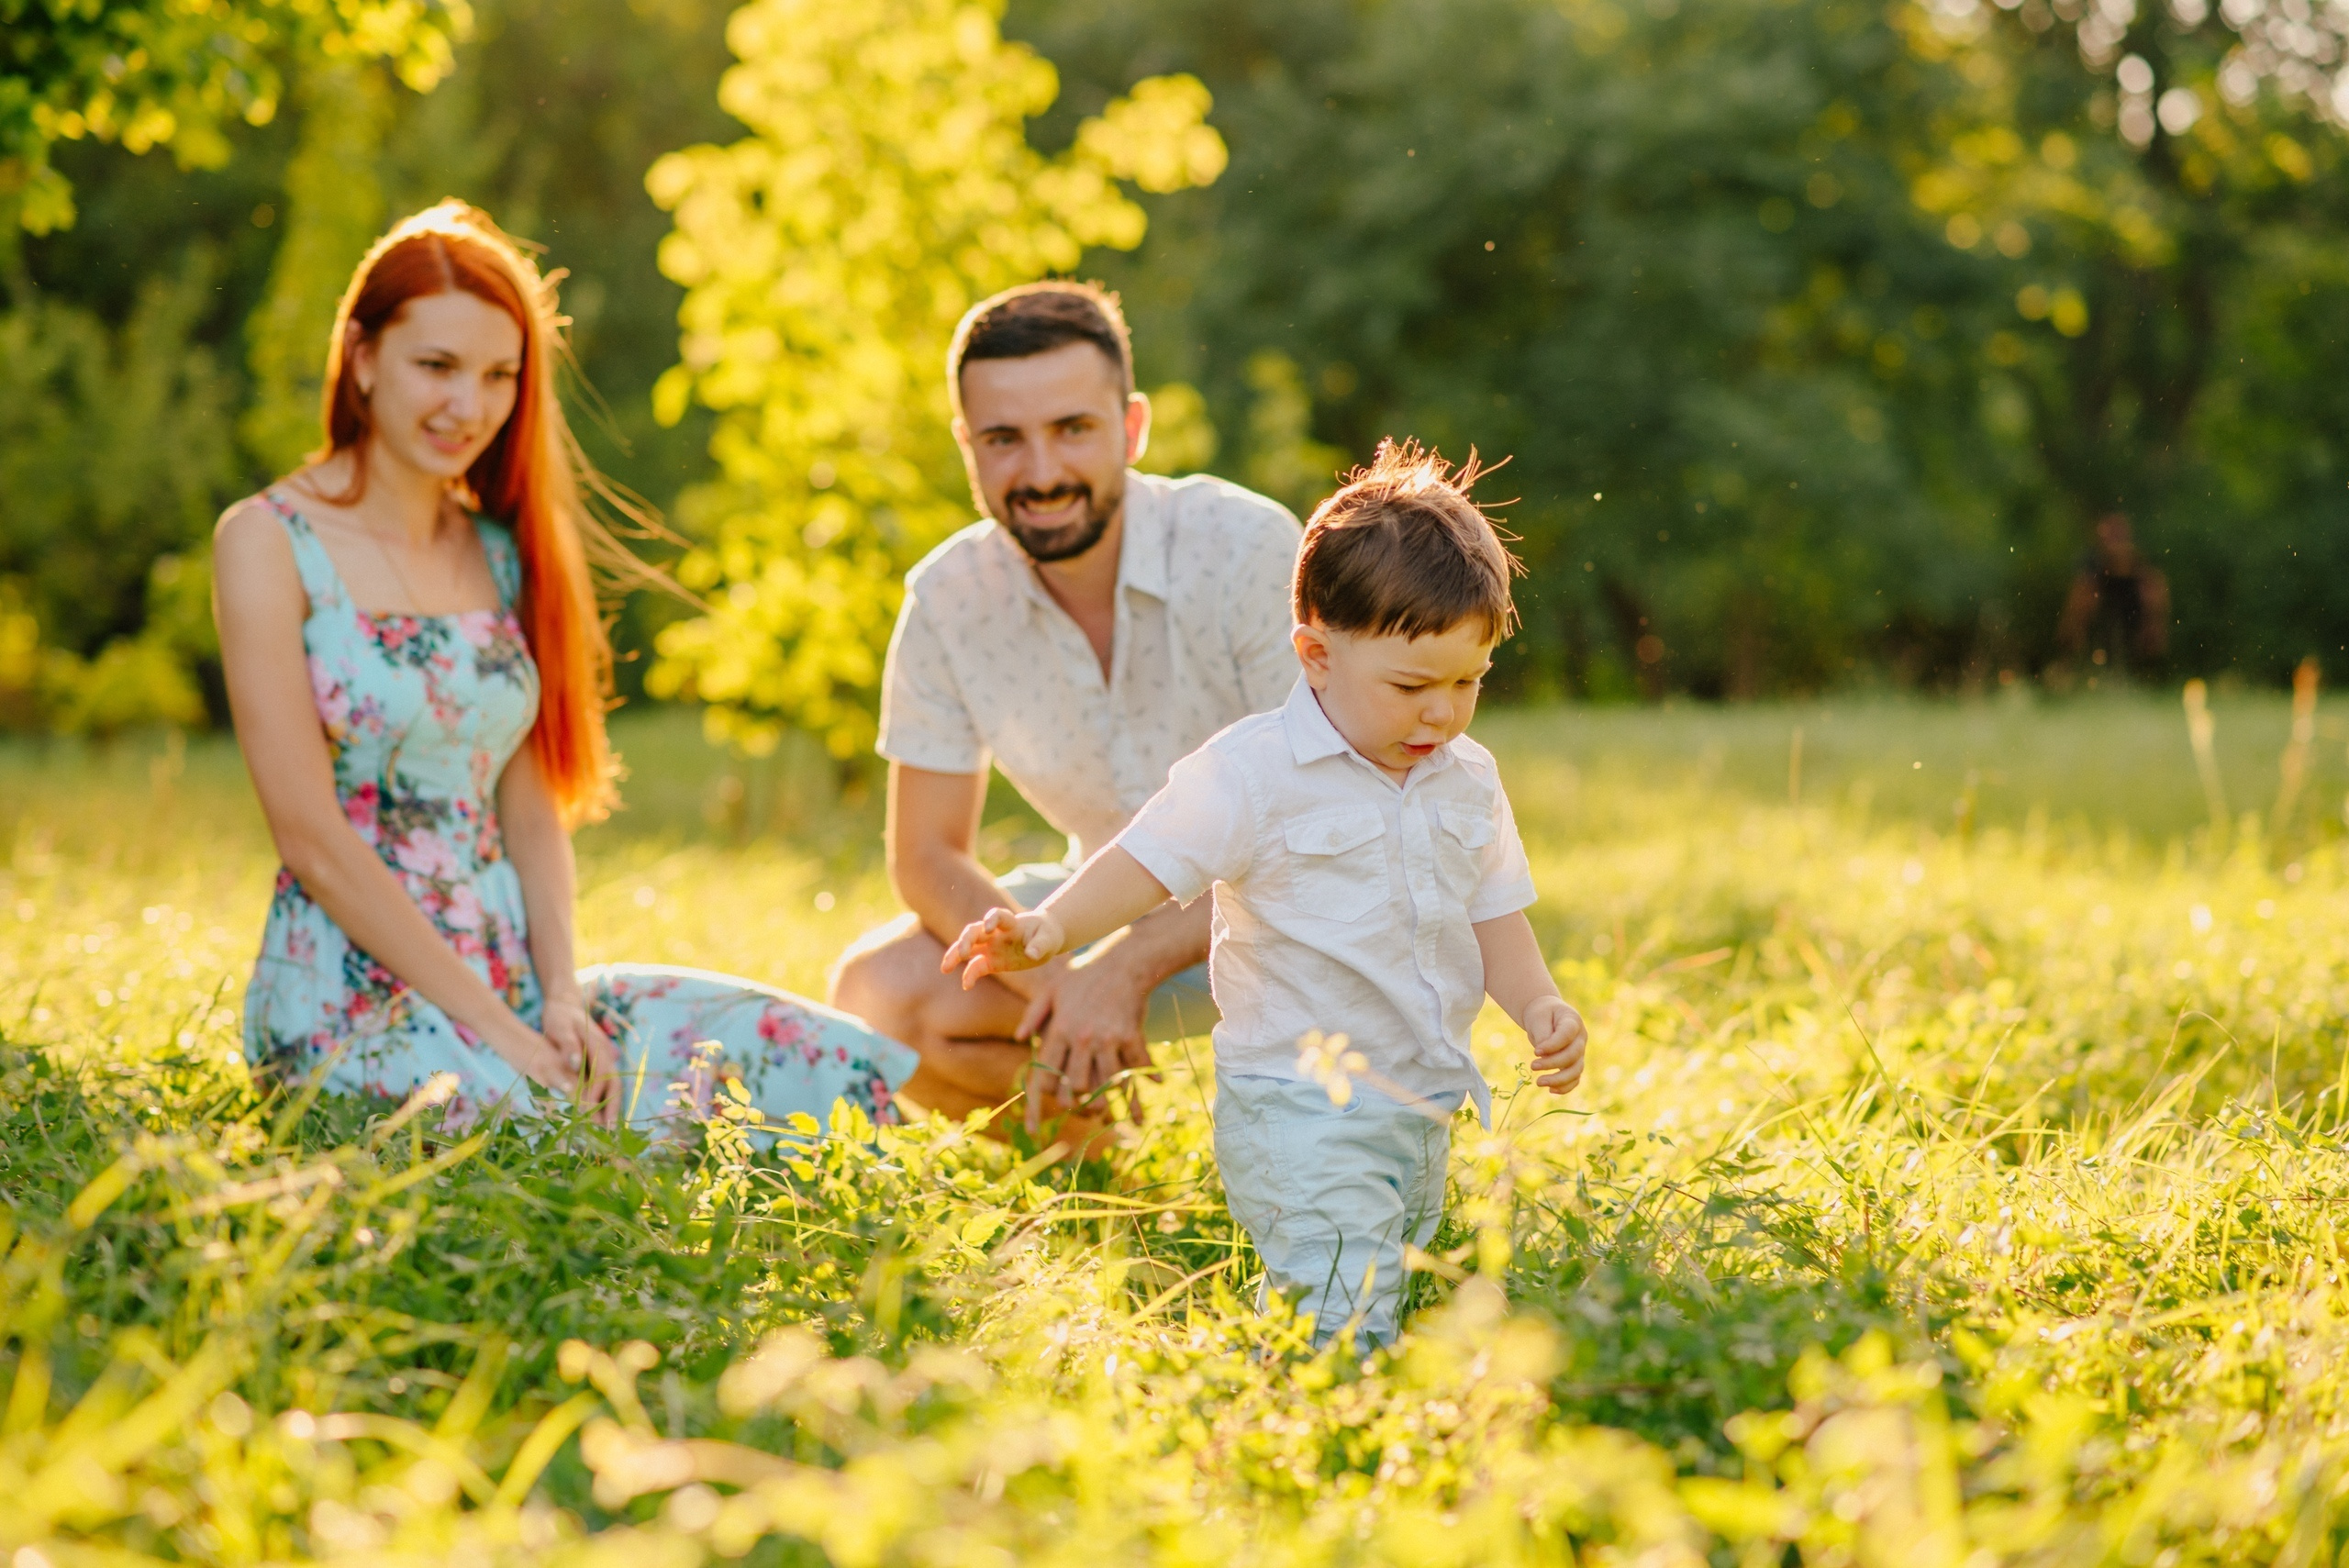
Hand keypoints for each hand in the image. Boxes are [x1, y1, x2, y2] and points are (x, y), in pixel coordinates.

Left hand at [542, 993, 620, 1126]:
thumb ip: (568, 1045)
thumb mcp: (559, 1026)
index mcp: (598, 1045)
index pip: (602, 1073)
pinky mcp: (598, 1061)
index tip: (589, 1112)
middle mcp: (605, 1053)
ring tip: (605, 1128)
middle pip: (614, 1082)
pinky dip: (603, 1099)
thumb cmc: (560, 1016)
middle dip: (612, 1106)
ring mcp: (604, 1057)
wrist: (564, 1003)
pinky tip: (597, 1113)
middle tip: (607, 1130)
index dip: (597, 1093)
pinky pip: (604, 1083)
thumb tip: (575, 1062)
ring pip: (611, 1085)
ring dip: (609, 1106)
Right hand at [941, 906, 1065, 988]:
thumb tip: (1031, 955)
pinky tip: (966, 986)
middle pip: (975, 931)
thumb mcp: (1048, 939)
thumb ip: (1040, 945)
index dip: (991, 920)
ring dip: (955, 955)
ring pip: (968, 948)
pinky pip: (977, 967)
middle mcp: (996, 933)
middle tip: (962, 952)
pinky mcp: (992, 961)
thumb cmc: (1047, 934)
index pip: (997, 916)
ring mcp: (991, 946)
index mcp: (1010, 923)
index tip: (989, 927)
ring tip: (945, 968)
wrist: (1045, 940)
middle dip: (966, 940)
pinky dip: (970, 975)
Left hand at [1013, 951, 1154, 1136]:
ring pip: (1107, 1082)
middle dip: (1080, 1100)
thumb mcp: (1052, 989)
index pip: (1049, 1072)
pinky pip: (1138, 1065)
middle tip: (1085, 1107)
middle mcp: (1082, 1038)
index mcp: (1060, 1030)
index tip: (1057, 1095)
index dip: (1050, 1090)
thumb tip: (1019, 1038)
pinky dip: (1147, 1078)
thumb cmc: (1084, 974)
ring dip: (1112, 1100)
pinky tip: (1156, 1086)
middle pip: (1078, 1084)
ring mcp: (1108, 1039)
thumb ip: (1033, 1014)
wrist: (1122, 961)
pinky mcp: (1131, 1036)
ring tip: (1119, 1115)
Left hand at [1524, 995, 1586, 1095]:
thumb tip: (1544, 1056)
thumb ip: (1543, 1036)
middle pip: (1573, 1055)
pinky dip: (1565, 1087)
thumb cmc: (1542, 1015)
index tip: (1536, 1051)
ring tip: (1538, 1082)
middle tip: (1532, 1066)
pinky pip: (1575, 1079)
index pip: (1567, 1035)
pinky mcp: (1575, 1063)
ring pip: (1576, 1070)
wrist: (1546, 1016)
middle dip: (1552, 1063)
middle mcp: (1580, 1038)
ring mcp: (1580, 1052)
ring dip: (1558, 1080)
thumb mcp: (1538, 1018)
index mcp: (1573, 1021)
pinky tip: (1551, 1090)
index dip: (1553, 1045)